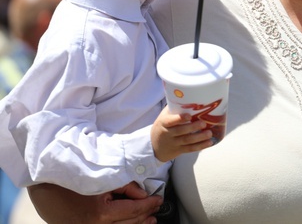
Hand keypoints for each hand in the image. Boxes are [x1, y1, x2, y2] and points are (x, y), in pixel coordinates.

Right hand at [28, 182, 161, 223]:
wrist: (45, 189)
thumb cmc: (74, 180)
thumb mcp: (104, 180)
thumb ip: (126, 187)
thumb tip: (143, 195)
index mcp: (101, 213)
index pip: (134, 210)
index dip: (149, 205)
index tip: (159, 200)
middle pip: (130, 223)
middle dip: (145, 215)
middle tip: (156, 209)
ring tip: (149, 220)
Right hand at [151, 106, 213, 161]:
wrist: (153, 146)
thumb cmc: (162, 126)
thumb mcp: (163, 116)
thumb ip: (174, 108)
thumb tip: (188, 94)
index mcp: (163, 123)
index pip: (170, 121)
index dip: (179, 119)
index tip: (189, 116)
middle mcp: (168, 134)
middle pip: (180, 131)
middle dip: (192, 128)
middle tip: (203, 123)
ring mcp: (173, 143)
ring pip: (187, 141)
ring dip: (199, 137)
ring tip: (209, 133)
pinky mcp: (179, 150)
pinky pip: (190, 149)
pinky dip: (200, 146)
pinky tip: (209, 142)